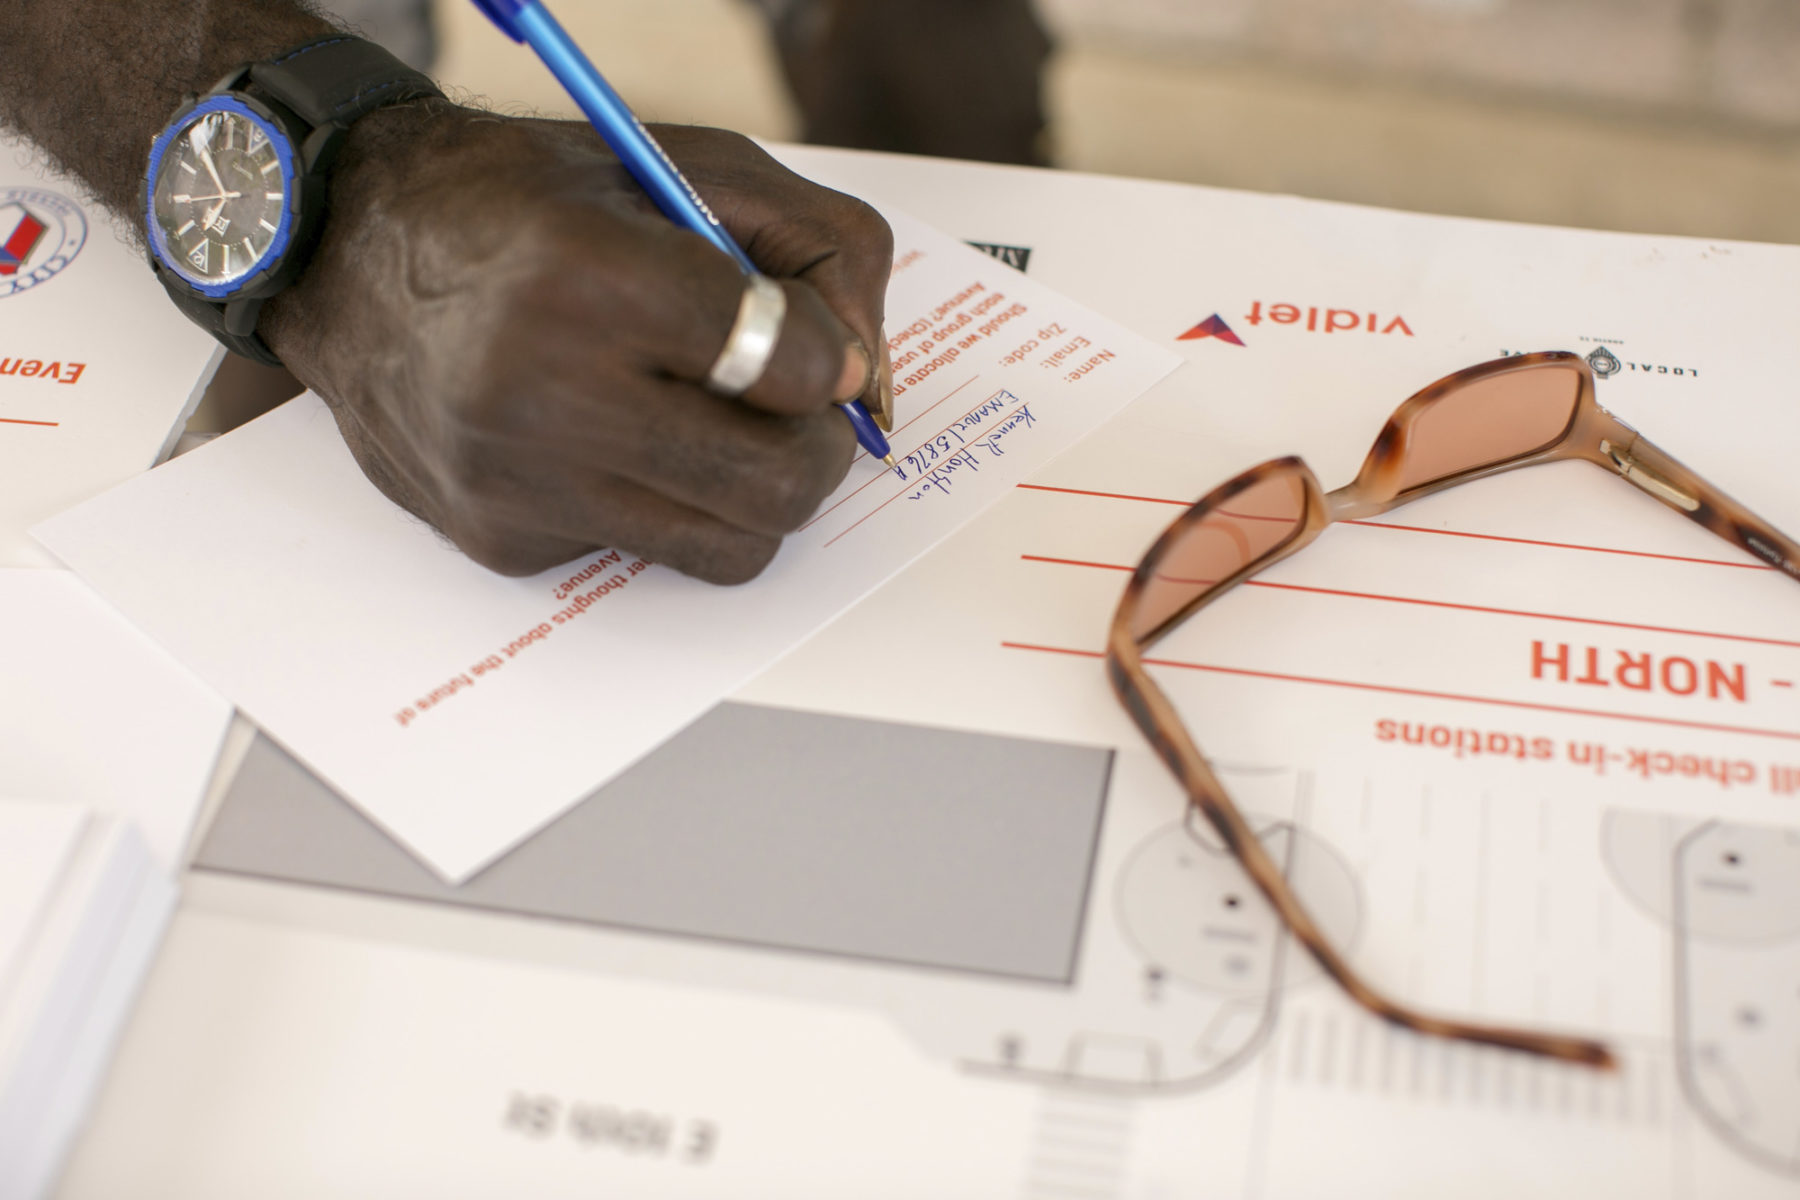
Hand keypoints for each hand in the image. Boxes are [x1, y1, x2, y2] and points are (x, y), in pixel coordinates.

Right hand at [261, 104, 893, 584]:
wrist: (345, 254)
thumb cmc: (524, 203)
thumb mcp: (683, 167)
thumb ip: (816, 250)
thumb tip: (866, 375)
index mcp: (586, 280)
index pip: (781, 362)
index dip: (826, 359)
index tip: (811, 347)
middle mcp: (539, 394)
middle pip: (774, 488)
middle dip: (818, 453)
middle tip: (799, 415)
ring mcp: (517, 484)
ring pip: (728, 548)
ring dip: (750, 493)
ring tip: (714, 424)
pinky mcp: (503, 541)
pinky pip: (645, 553)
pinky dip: (658, 501)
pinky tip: (607, 435)